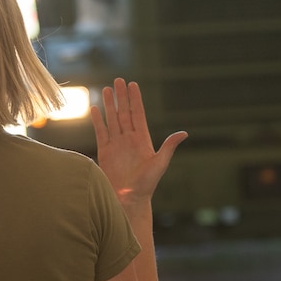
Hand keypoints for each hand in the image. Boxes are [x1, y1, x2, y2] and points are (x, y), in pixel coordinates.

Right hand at [90, 78, 186, 206]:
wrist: (129, 200)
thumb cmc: (147, 185)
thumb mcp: (160, 164)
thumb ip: (168, 147)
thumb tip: (184, 133)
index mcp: (143, 140)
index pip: (138, 114)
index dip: (136, 100)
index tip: (133, 84)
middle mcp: (129, 139)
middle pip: (124, 113)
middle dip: (122, 96)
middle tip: (119, 80)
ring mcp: (117, 144)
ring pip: (112, 119)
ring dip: (110, 105)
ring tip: (107, 89)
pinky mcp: (105, 152)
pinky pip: (101, 132)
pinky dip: (98, 121)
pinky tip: (96, 109)